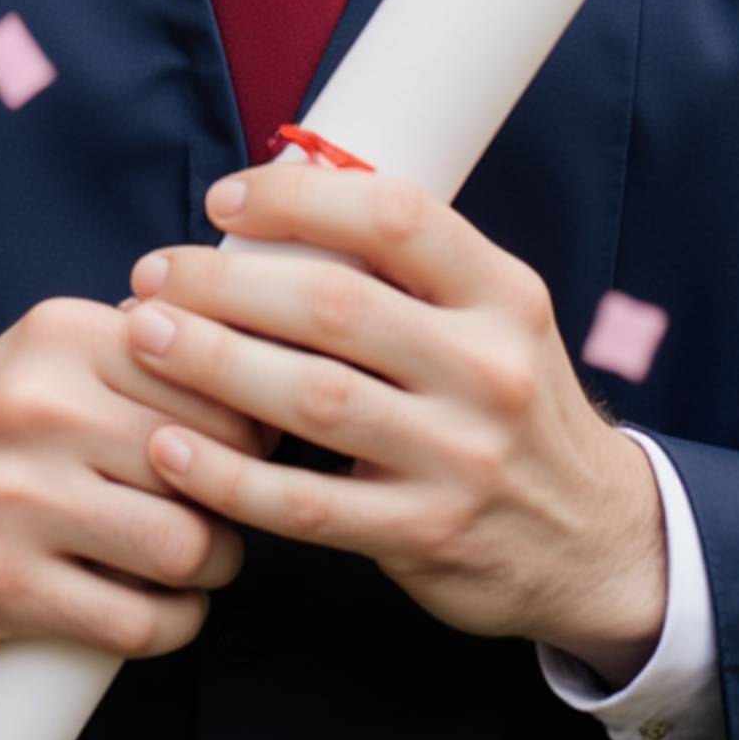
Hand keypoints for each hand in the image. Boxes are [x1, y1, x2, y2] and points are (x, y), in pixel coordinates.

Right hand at [0, 296, 280, 659]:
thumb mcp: (52, 351)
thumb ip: (141, 349)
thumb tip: (258, 367)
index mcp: (63, 337)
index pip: (206, 378)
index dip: (248, 420)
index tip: (251, 443)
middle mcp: (40, 410)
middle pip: (203, 462)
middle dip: (238, 495)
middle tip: (229, 506)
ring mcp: (19, 501)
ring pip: (182, 545)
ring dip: (216, 563)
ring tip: (203, 557)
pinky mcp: (7, 585)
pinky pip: (136, 622)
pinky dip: (176, 623)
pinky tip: (173, 608)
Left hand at [118, 161, 667, 667]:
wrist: (594, 540)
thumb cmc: (510, 404)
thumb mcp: (492, 318)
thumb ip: (407, 269)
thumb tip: (279, 202)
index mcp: (502, 294)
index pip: (396, 217)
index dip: (299, 199)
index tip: (224, 200)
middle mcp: (487, 368)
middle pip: (335, 305)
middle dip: (227, 283)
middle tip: (154, 273)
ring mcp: (458, 456)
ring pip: (313, 398)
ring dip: (212, 363)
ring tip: (144, 338)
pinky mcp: (423, 534)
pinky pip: (304, 504)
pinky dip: (227, 475)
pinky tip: (170, 450)